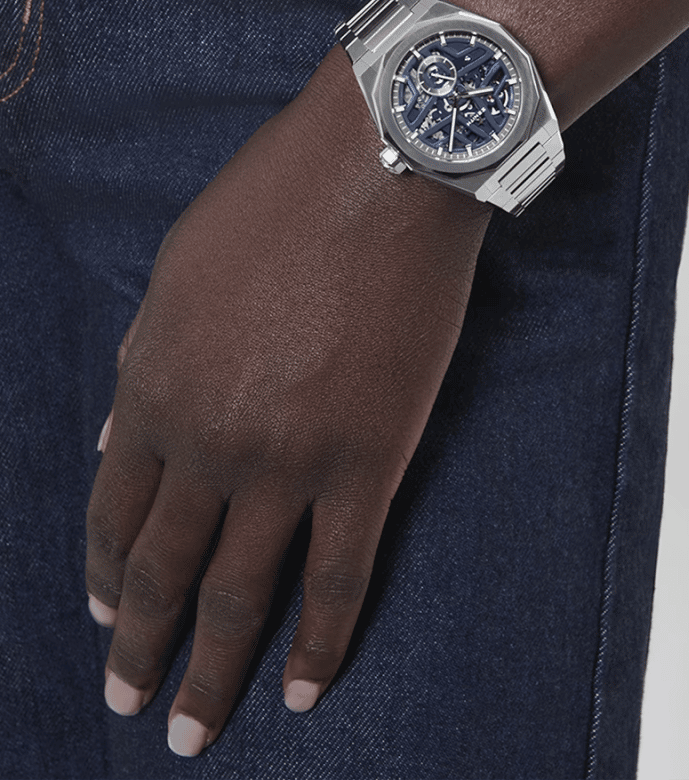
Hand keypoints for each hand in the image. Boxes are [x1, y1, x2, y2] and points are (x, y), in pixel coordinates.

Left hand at [85, 48, 491, 756]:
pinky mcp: (370, 462)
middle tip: (127, 704)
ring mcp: (289, 460)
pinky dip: (322, 642)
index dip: (106, 575)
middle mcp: (211, 440)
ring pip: (241, 592)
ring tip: (193, 735)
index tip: (107, 617)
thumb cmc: (276, 202)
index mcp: (157, 386)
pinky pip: (340, 575)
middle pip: (163, 570)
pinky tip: (307, 691)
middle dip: (139, 648)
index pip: (115, 512)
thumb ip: (146, 360)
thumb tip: (123, 429)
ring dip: (212, 672)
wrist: (379, 169)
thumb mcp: (177, 272)